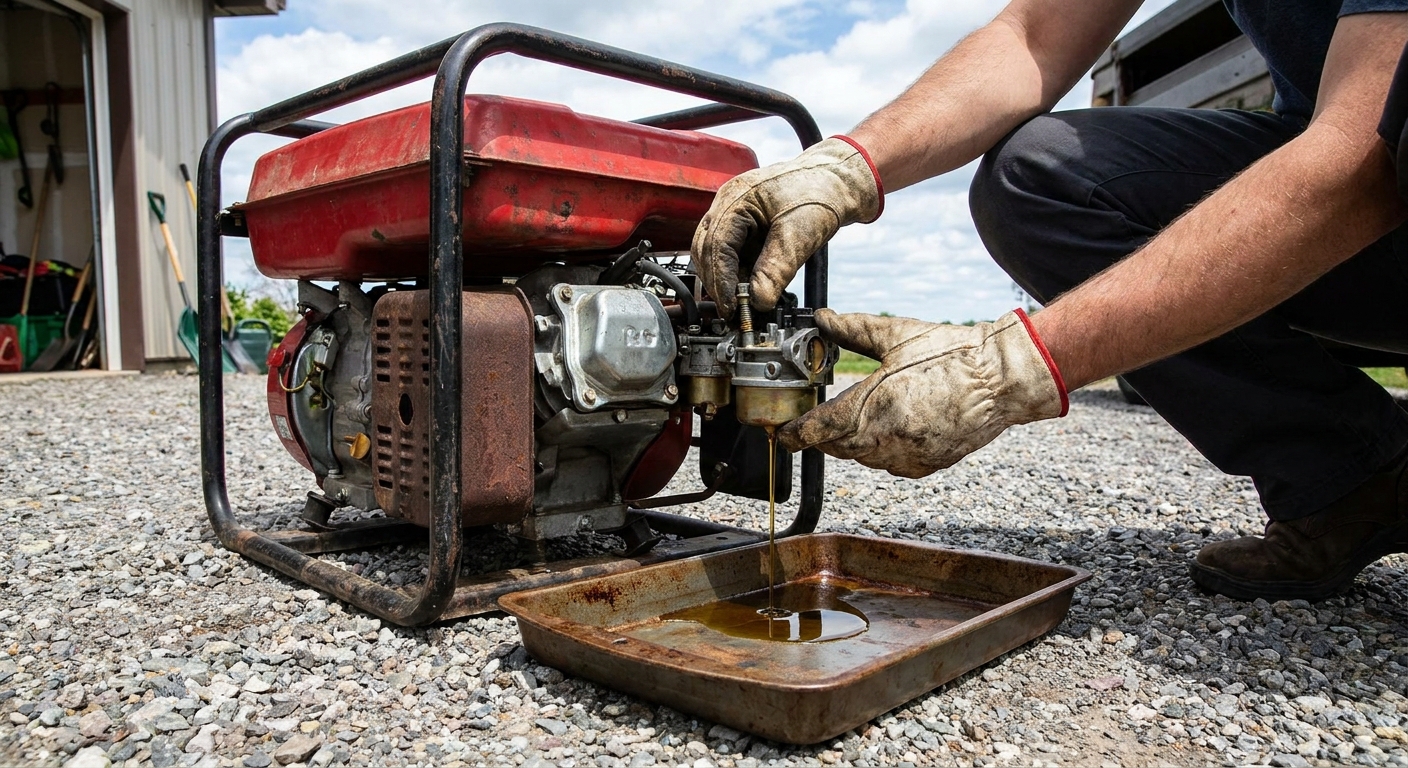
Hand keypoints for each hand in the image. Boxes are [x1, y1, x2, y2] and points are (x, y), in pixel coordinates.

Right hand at [692, 137, 882, 317]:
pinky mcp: (744, 223)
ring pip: (715, 252)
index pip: (715, 245)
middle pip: (707, 250)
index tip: (731, 307)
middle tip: (734, 310)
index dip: (721, 280)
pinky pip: (732, 251)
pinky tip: (752, 286)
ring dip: (727, 278)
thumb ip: (777, 268)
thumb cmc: (821, 192)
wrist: (838, 180)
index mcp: (737, 197)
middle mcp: (728, 202)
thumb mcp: (800, 234)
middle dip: (718, 282)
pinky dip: (738, 271)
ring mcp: (734, 212)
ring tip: (744, 301)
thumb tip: (758, 300)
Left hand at [778, 309, 1067, 476]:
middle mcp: (888, 437)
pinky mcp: (927, 466)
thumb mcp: (897, 335)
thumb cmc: (954, 354)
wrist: (1003, 379)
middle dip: (824, 434)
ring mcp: (909, 456)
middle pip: (838, 446)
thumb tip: (823, 318)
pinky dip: (881, 449)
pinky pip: (889, 464)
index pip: (820, 429)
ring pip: (863, 457)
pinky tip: (888, 428)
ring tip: (858, 417)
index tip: (781, 432)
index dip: (795, 433)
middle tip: (816, 420)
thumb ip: (853, 329)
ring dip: (853, 442)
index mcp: (875, 404)